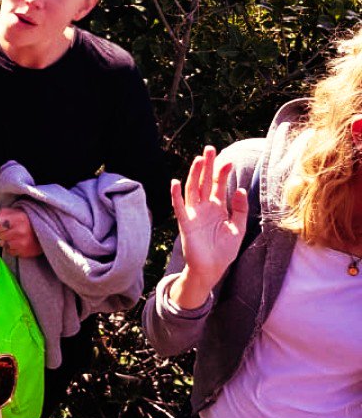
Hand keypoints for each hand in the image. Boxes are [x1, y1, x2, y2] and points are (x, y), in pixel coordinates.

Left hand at [0, 208, 41, 256]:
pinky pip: (10, 252)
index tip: (3, 225)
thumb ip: (4, 214)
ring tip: (13, 238)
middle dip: (2, 233)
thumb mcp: (17, 212)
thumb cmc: (28, 220)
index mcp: (19, 219)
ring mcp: (23, 243)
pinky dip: (12, 248)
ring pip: (4, 244)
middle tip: (9, 232)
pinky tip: (17, 243)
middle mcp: (21, 231)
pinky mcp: (25, 252)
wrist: (46, 232)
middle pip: (0, 235)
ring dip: (6, 242)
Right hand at [169, 146, 247, 305]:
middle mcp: (204, 207)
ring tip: (198, 160)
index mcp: (217, 207)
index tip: (229, 161)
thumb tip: (240, 190)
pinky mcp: (185, 222)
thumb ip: (239, 210)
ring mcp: (193, 213)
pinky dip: (176, 194)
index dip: (222, 173)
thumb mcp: (238, 229)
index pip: (218, 185)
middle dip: (207, 166)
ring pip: (192, 189)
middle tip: (210, 149)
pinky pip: (179, 206)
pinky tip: (176, 182)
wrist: (212, 268)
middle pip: (204, 182)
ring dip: (194, 174)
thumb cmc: (224, 250)